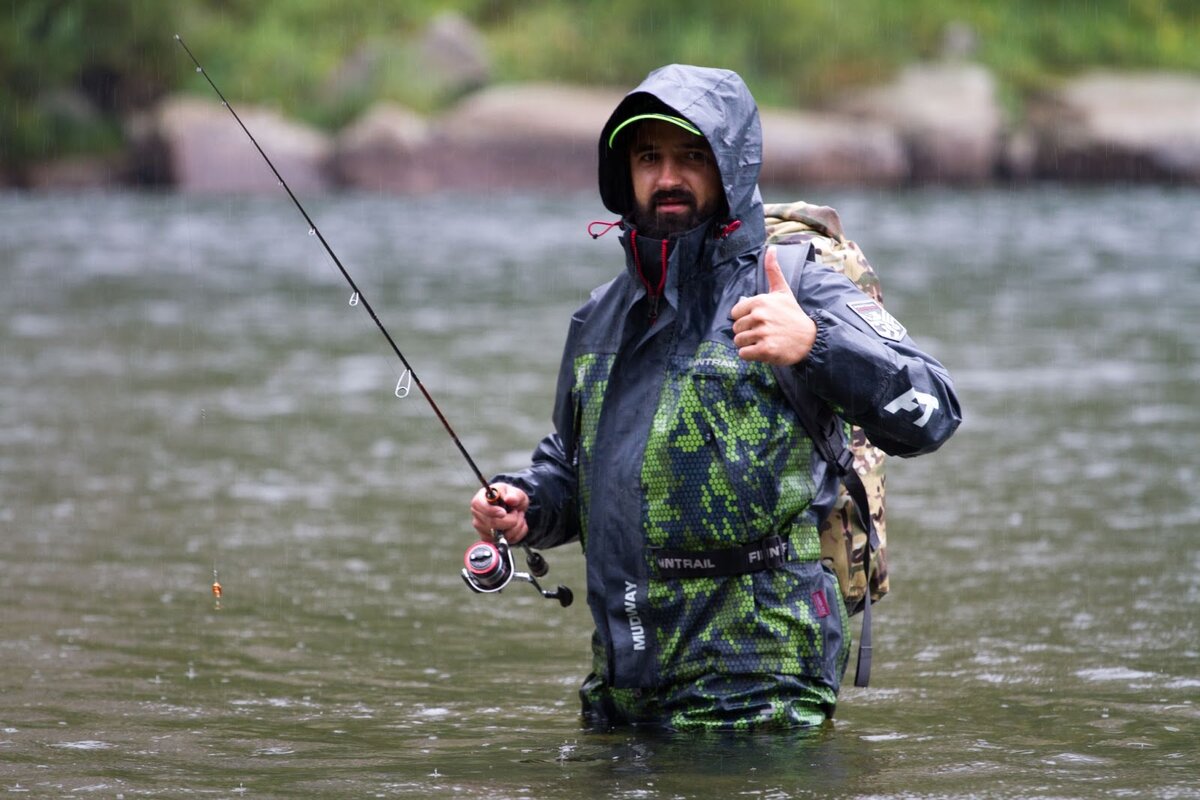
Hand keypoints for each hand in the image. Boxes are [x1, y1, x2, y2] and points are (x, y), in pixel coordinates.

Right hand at [470, 482, 529, 542]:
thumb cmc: (510, 497)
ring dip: (516, 526)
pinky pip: (506, 541)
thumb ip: (514, 495)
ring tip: (518, 517)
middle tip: (517, 512)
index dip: (492, 511)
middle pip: (492, 523)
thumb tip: (510, 499)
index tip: (504, 512)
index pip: (478, 505)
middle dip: (511, 519)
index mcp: (480, 499)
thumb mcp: (515, 492)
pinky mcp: (489, 539)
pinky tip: (516, 525)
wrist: (514, 508)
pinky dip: (517, 534)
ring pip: (501, 535)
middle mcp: (478, 515)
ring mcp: (482, 529)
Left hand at [730, 246, 816, 365]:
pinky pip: (743, 354)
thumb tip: (771, 248)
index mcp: (761, 301)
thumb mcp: (783, 291)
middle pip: (736, 328)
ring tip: (763, 341)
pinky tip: (763, 350)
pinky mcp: (765, 350)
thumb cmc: (793, 315)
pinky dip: (751, 355)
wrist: (810, 339)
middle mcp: (760, 316)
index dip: (745, 318)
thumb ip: (773, 270)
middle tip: (763, 332)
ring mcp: (762, 333)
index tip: (759, 320)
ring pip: (738, 341)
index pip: (735, 313)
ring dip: (748, 344)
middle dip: (746, 332)